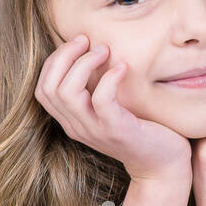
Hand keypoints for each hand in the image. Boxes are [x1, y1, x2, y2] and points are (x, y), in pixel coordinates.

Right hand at [35, 34, 191, 183]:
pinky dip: (109, 78)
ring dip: (84, 64)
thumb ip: (96, 89)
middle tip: (87, 40)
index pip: (43, 88)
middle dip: (64, 56)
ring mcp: (94, 130)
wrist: (162, 165)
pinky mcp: (116, 130)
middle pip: (49, 87)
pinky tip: (123, 67)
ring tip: (104, 51)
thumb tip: (92, 50)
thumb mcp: (110, 109)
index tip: (78, 43)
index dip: (54, 61)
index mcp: (71, 120)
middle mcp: (77, 127)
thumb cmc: (141, 129)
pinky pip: (101, 100)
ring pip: (67, 92)